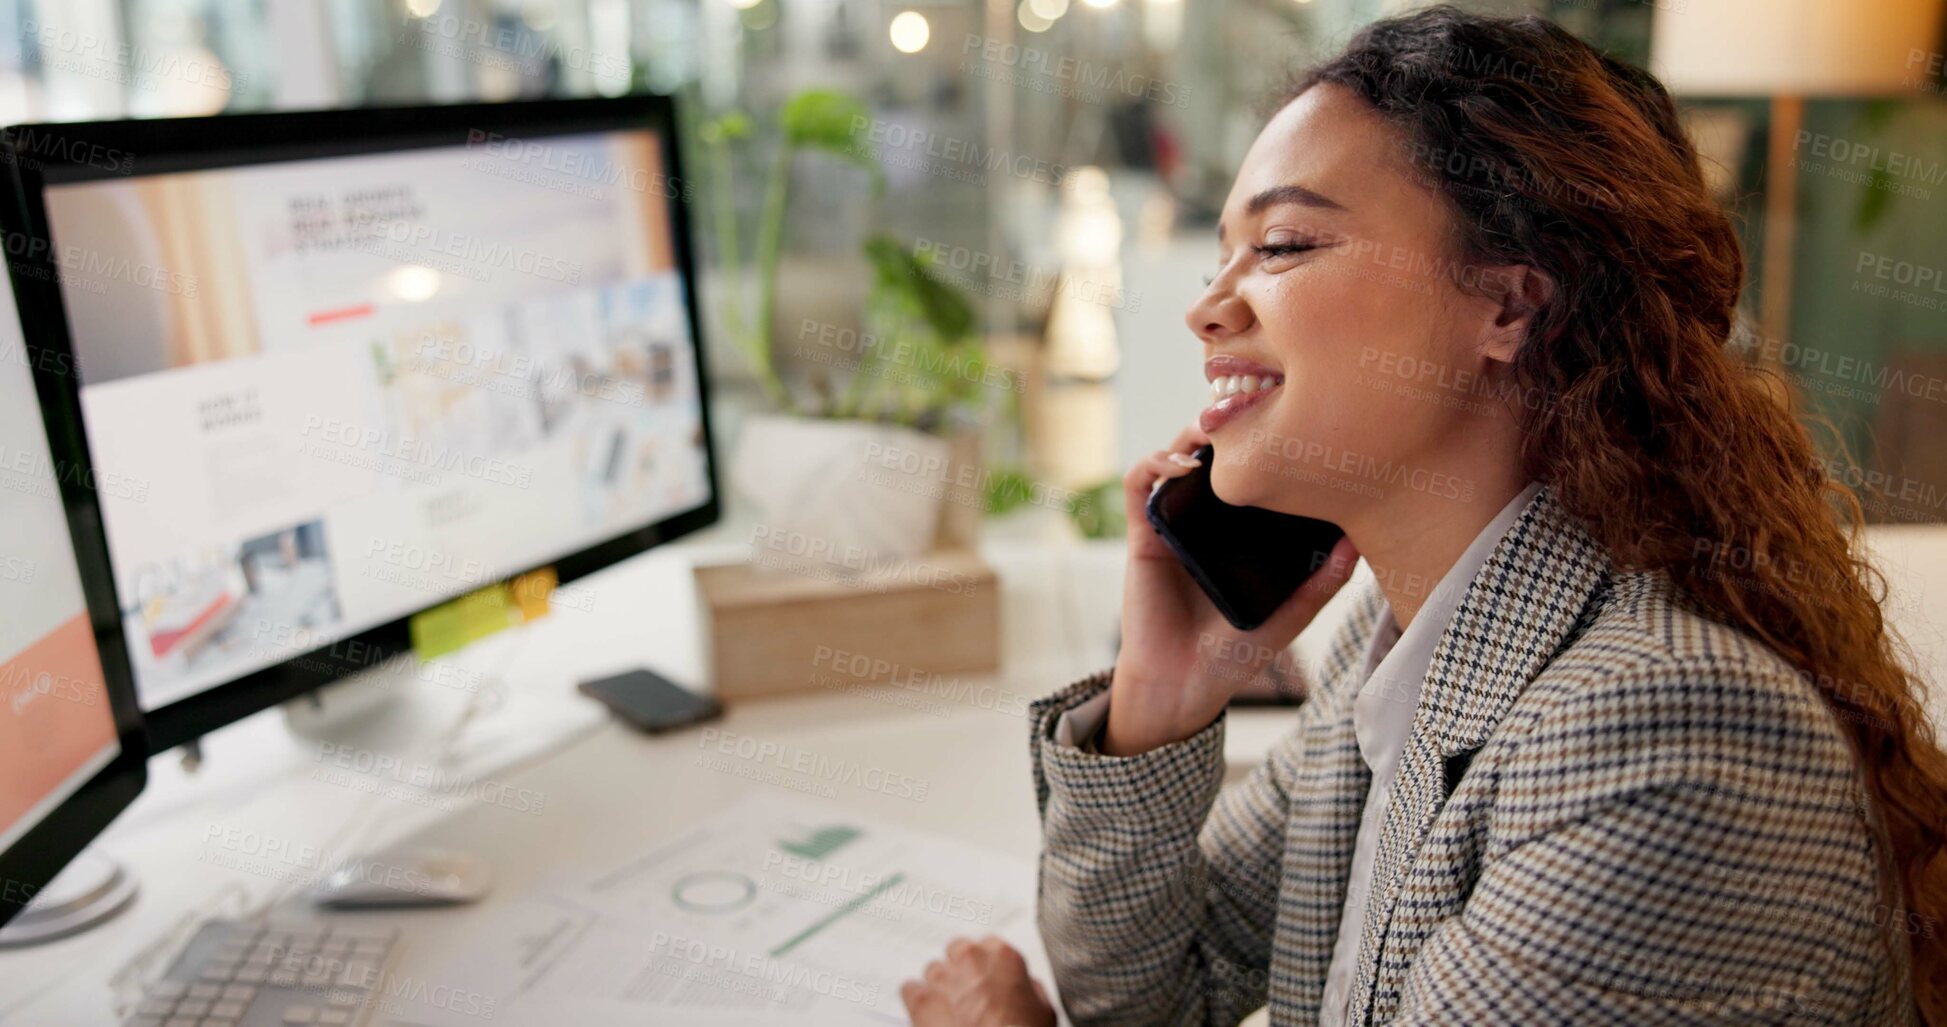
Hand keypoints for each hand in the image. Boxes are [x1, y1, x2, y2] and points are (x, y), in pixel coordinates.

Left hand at [900, 935, 1056, 1026]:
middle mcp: (970, 959)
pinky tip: (927, 1012)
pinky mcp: (921, 999)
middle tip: (969, 993)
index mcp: (1002, 955)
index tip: (988, 978)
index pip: (989, 945)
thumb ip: (1030, 987)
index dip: (988, 966)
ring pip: (933, 970)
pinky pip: (909, 989)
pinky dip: (916, 999)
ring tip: (950, 1008)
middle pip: (957, 951)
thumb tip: (1025, 986)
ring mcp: (943, 978)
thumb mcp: (1044, 1008)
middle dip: (962, 970)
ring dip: (941, 986)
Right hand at [1106, 423, 1359, 754]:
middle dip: (1229, 425)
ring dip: (1191, 434)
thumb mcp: (1288, 616)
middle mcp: (1207, 522)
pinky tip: (1182, 464)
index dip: (1265, 443)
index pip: (1253, 475)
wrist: (1183, 685)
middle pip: (1215, 456)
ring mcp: (1173, 524)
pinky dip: (1155, 463)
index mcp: (1241, 534)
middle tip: (1253, 409)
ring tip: (1215, 429)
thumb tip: (1358, 545)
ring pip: (1177, 458)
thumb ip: (1320, 584)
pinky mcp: (1143, 536)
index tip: (1291, 424)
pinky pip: (1140, 486)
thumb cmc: (1232, 655)